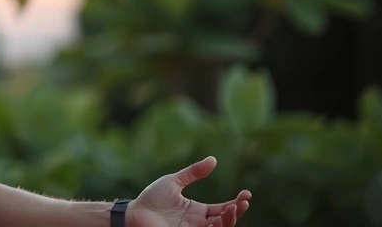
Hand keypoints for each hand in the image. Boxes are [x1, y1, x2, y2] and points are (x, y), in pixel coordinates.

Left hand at [126, 156, 250, 226]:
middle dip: (236, 212)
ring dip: (228, 221)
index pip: (223, 209)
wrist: (134, 212)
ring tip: (231, 208)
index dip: (236, 203)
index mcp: (198, 211)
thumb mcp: (174, 182)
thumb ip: (193, 173)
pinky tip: (218, 220)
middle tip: (243, 202)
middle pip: (225, 221)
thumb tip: (214, 160)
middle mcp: (199, 223)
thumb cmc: (152, 198)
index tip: (246, 194)